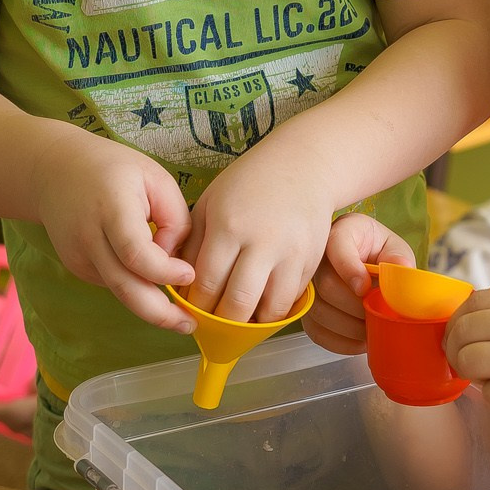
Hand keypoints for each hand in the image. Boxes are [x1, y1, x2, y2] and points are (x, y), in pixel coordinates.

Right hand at [35, 130, 195, 331]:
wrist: (53, 171)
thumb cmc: (113, 170)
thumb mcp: (154, 178)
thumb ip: (174, 218)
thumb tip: (175, 260)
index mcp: (111, 208)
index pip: (135, 252)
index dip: (164, 271)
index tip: (189, 274)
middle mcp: (89, 237)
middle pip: (124, 286)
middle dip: (159, 313)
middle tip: (189, 325)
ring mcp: (79, 256)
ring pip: (119, 292)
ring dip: (150, 309)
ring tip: (181, 318)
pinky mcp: (78, 266)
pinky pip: (113, 284)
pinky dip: (135, 291)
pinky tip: (155, 289)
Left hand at [185, 140, 336, 323]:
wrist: (303, 166)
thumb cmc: (250, 183)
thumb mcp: (211, 203)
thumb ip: (192, 243)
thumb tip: (178, 281)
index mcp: (229, 226)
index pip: (206, 283)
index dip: (197, 304)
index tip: (193, 309)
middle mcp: (262, 243)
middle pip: (238, 304)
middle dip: (222, 322)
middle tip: (214, 322)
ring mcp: (291, 254)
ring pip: (270, 310)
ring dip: (252, 323)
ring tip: (239, 318)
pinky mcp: (311, 261)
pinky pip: (291, 300)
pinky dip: (274, 309)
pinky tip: (261, 303)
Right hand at [306, 213, 416, 354]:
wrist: (370, 265)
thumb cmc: (381, 253)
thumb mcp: (394, 248)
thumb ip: (398, 258)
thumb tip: (401, 269)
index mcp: (343, 231)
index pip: (336, 246)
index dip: (349, 269)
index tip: (365, 289)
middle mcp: (318, 256)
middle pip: (325, 284)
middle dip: (354, 306)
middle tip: (376, 314)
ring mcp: (309, 284)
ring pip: (318, 310)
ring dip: (348, 326)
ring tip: (371, 329)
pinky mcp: (308, 309)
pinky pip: (316, 331)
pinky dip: (340, 341)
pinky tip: (360, 341)